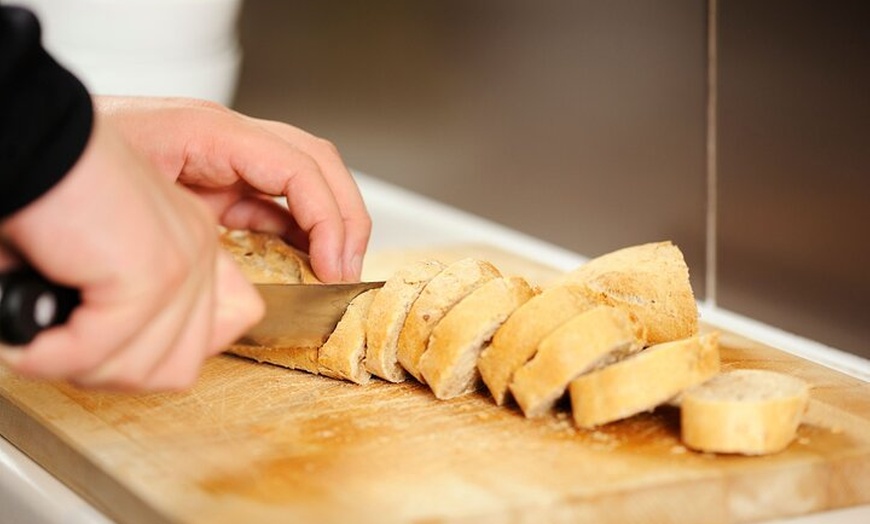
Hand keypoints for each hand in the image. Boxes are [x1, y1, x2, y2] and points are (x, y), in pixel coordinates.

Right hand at [0, 115, 263, 390]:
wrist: (26, 146)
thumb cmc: (45, 201)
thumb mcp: (101, 265)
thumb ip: (140, 310)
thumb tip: (158, 362)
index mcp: (192, 244)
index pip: (209, 338)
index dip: (147, 360)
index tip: (96, 343)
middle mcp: (199, 250)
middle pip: (178, 365)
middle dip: (109, 371)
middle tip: (59, 344)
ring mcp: (182, 260)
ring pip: (145, 369)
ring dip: (80, 367)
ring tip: (44, 337)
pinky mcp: (152, 271)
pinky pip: (104, 350)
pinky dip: (55, 356)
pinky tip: (30, 340)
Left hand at [95, 96, 371, 282]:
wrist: (41, 148)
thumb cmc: (72, 158)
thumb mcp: (128, 190)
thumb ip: (181, 227)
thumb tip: (231, 281)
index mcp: (212, 133)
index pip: (298, 167)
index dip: (328, 218)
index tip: (331, 266)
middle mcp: (228, 142)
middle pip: (318, 164)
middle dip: (344, 218)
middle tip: (345, 270)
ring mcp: (225, 162)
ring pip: (303, 184)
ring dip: (327, 226)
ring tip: (332, 271)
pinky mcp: (216, 185)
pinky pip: (273, 205)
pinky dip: (297, 234)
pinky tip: (299, 264)